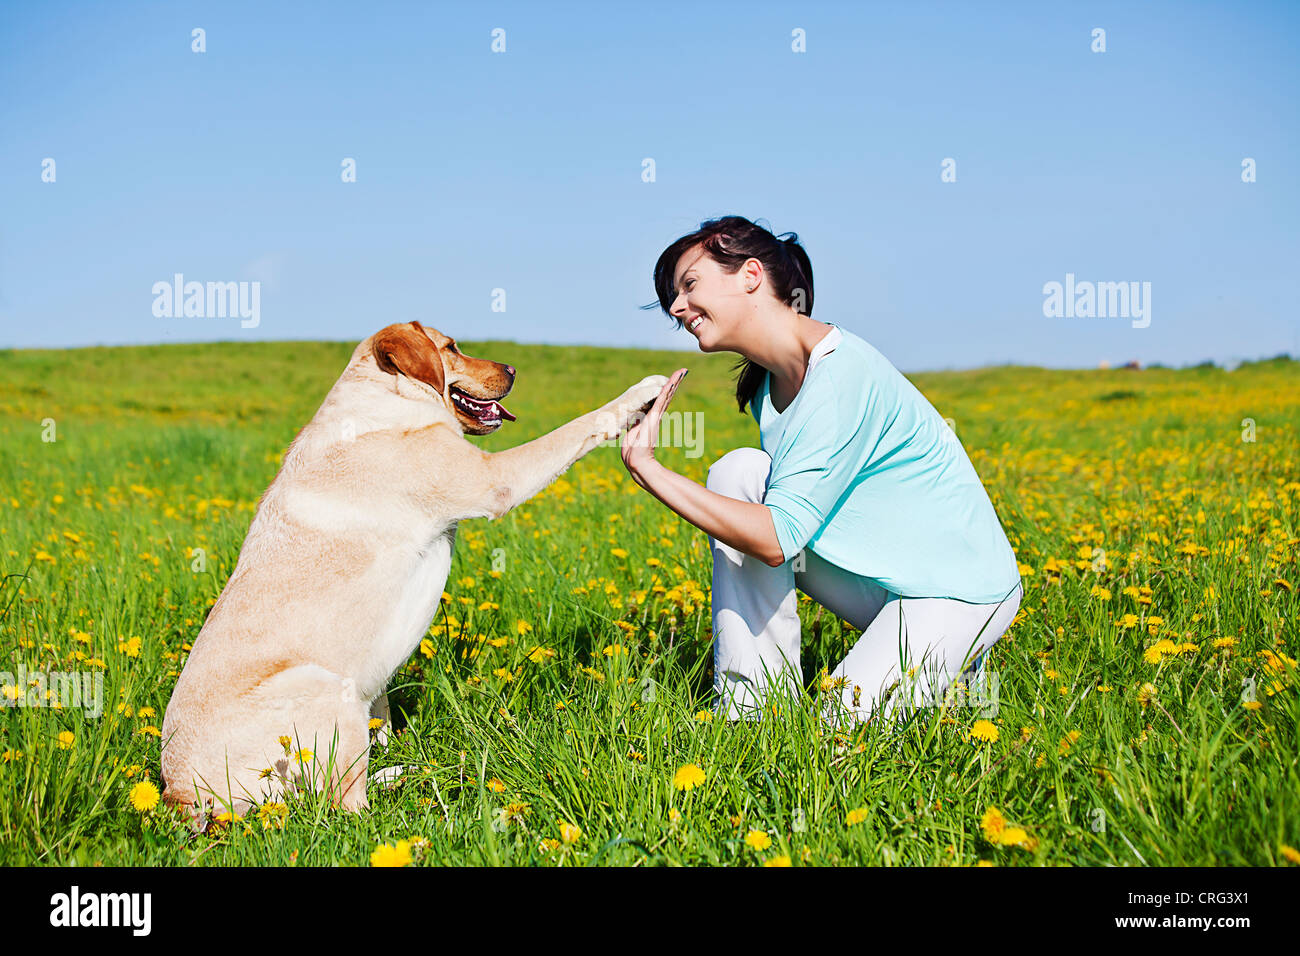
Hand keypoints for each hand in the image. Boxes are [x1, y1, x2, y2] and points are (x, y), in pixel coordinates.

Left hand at [621, 367, 687, 483]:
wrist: (636, 460)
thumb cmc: (633, 451)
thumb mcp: (633, 433)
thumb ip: (636, 424)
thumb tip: (635, 420)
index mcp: (650, 419)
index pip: (659, 401)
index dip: (665, 391)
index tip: (671, 381)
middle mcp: (655, 416)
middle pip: (666, 396)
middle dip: (674, 383)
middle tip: (682, 372)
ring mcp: (655, 416)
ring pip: (666, 395)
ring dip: (673, 382)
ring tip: (681, 372)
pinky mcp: (654, 417)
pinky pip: (661, 400)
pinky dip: (666, 391)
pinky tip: (672, 381)